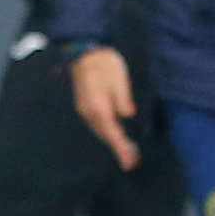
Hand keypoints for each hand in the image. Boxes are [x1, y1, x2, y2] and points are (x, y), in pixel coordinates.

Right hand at [71, 46, 139, 170]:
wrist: (84, 52)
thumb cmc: (105, 64)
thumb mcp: (120, 80)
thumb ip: (123, 99)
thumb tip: (127, 115)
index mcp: (99, 108)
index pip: (113, 134)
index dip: (121, 149)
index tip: (129, 163)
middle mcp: (89, 112)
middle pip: (105, 136)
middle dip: (118, 149)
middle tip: (131, 161)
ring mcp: (83, 109)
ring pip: (99, 131)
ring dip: (111, 141)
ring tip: (125, 151)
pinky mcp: (83, 104)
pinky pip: (96, 124)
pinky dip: (106, 132)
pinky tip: (113, 134)